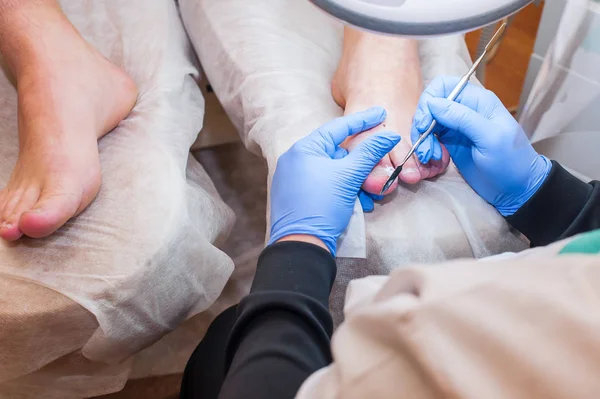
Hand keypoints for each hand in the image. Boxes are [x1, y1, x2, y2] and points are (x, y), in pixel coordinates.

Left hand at [268, 107, 400, 254]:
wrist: (301, 245)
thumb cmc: (322, 206)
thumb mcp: (349, 176)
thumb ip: (370, 152)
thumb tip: (390, 134)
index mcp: (304, 149)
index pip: (338, 127)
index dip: (363, 120)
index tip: (381, 112)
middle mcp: (296, 160)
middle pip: (337, 152)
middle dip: (361, 164)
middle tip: (380, 169)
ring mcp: (295, 179)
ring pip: (334, 172)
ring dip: (355, 182)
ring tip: (370, 196)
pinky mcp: (298, 197)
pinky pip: (326, 185)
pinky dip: (343, 191)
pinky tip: (358, 203)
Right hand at [411, 76, 551, 215]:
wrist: (516, 188)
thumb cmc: (511, 162)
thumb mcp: (490, 138)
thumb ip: (462, 118)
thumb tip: (432, 103)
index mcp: (477, 101)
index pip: (443, 86)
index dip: (429, 101)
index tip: (424, 124)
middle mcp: (464, 109)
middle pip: (430, 105)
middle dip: (422, 125)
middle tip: (425, 147)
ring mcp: (456, 127)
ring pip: (427, 123)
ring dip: (423, 139)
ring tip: (429, 156)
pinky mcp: (450, 143)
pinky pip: (430, 138)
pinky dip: (427, 148)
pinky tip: (434, 159)